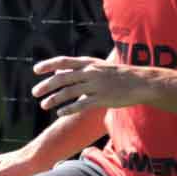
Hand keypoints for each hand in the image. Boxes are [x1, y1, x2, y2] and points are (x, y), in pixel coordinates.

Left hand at [31, 55, 147, 117]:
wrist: (141, 83)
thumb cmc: (118, 75)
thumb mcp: (98, 67)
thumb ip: (78, 69)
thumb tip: (58, 71)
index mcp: (89, 63)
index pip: (64, 61)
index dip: (48, 65)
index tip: (36, 70)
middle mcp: (91, 73)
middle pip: (63, 78)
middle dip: (47, 86)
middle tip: (35, 92)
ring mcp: (96, 86)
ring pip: (69, 93)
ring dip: (54, 99)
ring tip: (44, 105)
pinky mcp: (102, 99)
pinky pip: (81, 105)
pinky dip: (68, 109)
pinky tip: (60, 113)